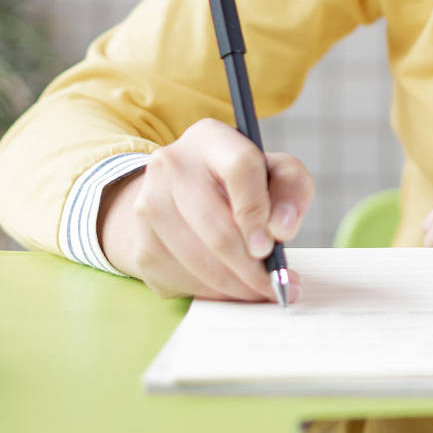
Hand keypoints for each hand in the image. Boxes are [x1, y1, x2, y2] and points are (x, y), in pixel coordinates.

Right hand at [98, 118, 313, 300]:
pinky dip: (215, 294)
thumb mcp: (274, 172)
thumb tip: (282, 229)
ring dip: (238, 287)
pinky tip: (232, 287)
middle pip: (216, 228)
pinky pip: (183, 281)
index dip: (258, 211)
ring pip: (200, 262)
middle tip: (277, 285)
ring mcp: (148, 206)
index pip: (240, 168)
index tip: (271, 246)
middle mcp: (170, 165)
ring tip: (260, 290)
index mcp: (211, 138)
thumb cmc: (240, 183)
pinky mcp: (141, 244)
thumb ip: (291, 190)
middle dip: (253, 268)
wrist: (179, 196)